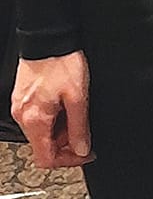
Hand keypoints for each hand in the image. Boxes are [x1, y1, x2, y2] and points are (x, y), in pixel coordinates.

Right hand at [12, 52, 92, 168]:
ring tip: (76, 110)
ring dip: (61, 129)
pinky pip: (39, 117)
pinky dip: (54, 117)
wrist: (48, 37)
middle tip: (84, 129)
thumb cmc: (61, 62)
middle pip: (44, 146)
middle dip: (67, 142)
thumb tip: (82, 149)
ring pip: (42, 132)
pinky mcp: (23, 98)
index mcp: (35, 120)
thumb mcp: (78, 97)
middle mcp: (23, 116)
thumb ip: (79, 127)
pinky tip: (65, 103)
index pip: (46, 159)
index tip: (86, 153)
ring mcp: (21, 107)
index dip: (69, 161)